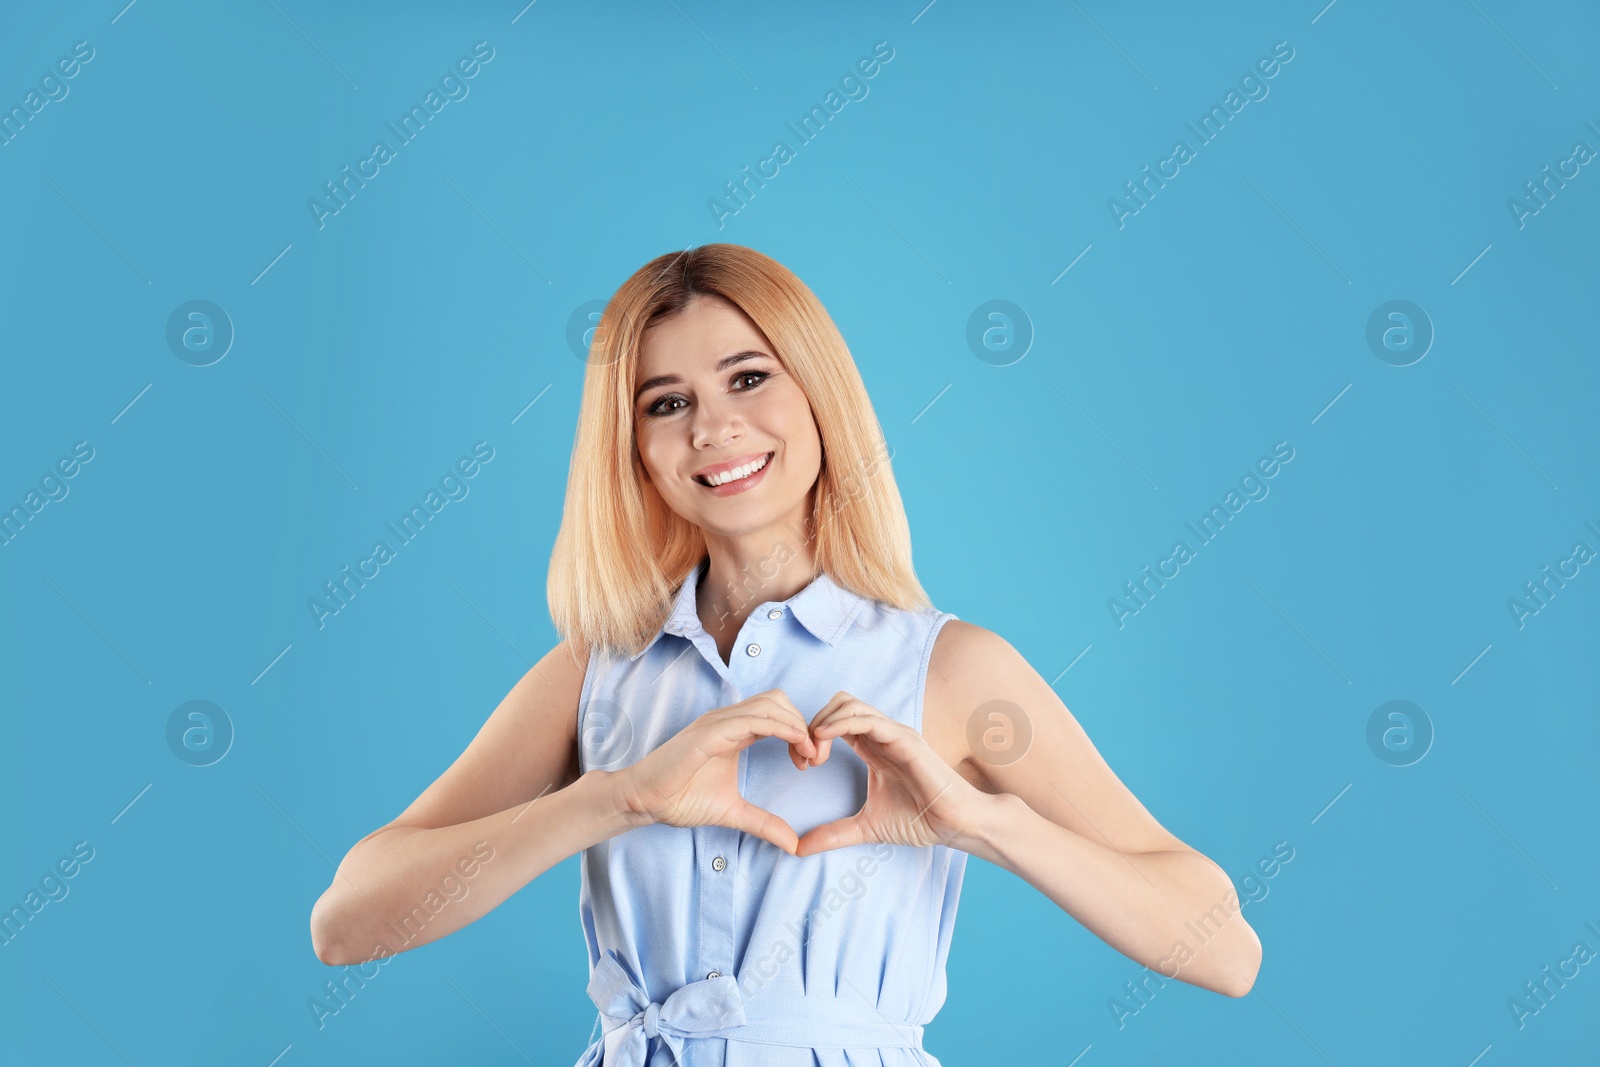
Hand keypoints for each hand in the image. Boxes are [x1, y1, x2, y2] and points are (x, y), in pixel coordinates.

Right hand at [613, 690, 818, 854]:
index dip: (800, 732)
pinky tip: (794, 742)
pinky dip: (778, 726)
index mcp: (735, 730)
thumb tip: (793, 845)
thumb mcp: (733, 812)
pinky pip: (750, 719)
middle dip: (803, 723)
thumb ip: (763, 823)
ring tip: (807, 753)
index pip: (778, 713)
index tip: (810, 762)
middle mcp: (728, 719)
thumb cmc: (681, 799)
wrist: (645, 800)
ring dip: (796, 724)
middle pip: (779, 701)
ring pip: (769, 704)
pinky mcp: (708, 732)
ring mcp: (717, 722)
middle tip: (813, 757)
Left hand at [795, 692, 991, 856]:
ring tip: (813, 753)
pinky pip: (869, 719)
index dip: (811, 735)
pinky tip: (824, 739)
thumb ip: (834, 834)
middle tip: (804, 757)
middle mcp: (882, 734)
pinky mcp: (904, 739)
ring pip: (849, 704)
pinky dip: (841, 723)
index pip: (834, 721)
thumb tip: (799, 848)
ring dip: (823, 722)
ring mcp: (894, 733)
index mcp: (873, 747)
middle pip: (838, 704)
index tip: (800, 763)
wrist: (955, 824)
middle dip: (812, 724)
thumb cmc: (920, 819)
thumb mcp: (865, 827)